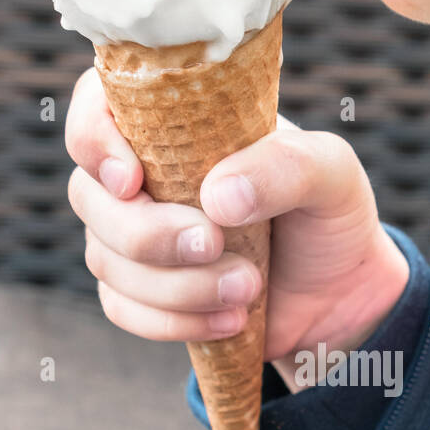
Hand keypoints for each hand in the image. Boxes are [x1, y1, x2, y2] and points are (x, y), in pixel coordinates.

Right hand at [65, 68, 409, 383]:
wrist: (339, 292)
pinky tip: (229, 321)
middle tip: (216, 245)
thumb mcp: (330, 174)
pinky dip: (173, 321)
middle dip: (149, 234)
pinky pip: (122, 308)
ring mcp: (132, 235)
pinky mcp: (140, 292)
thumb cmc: (328, 213)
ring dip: (176, 285)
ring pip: (106, 260)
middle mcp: (141, 173)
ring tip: (247, 288)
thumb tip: (216, 197)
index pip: (96, 107)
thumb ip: (284, 167)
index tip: (133, 182)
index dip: (95, 141)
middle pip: (90, 196)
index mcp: (175, 121)